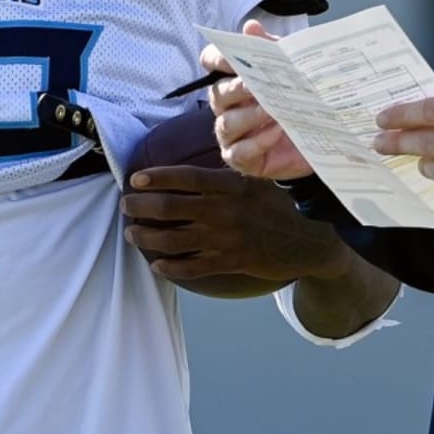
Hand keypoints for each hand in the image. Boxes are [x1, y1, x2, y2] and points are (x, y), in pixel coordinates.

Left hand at [121, 166, 347, 292]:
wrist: (307, 241)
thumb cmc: (277, 206)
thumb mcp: (256, 181)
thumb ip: (227, 174)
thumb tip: (195, 166)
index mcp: (231, 185)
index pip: (185, 177)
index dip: (157, 177)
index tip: (135, 179)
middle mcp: (225, 211)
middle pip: (170, 208)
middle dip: (141, 207)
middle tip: (126, 206)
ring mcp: (226, 239)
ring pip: (174, 240)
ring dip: (147, 237)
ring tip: (133, 234)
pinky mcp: (229, 262)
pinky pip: (191, 268)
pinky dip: (169, 267)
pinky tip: (156, 264)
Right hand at [202, 20, 311, 179]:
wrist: (321, 137)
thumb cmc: (298, 99)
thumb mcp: (291, 70)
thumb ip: (271, 49)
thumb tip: (250, 27)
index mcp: (234, 79)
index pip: (211, 63)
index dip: (217, 58)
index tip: (232, 57)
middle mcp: (227, 106)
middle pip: (217, 94)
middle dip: (236, 89)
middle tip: (255, 86)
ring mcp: (231, 134)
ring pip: (226, 124)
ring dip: (248, 116)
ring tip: (271, 110)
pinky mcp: (241, 158)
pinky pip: (240, 151)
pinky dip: (257, 142)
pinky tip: (276, 132)